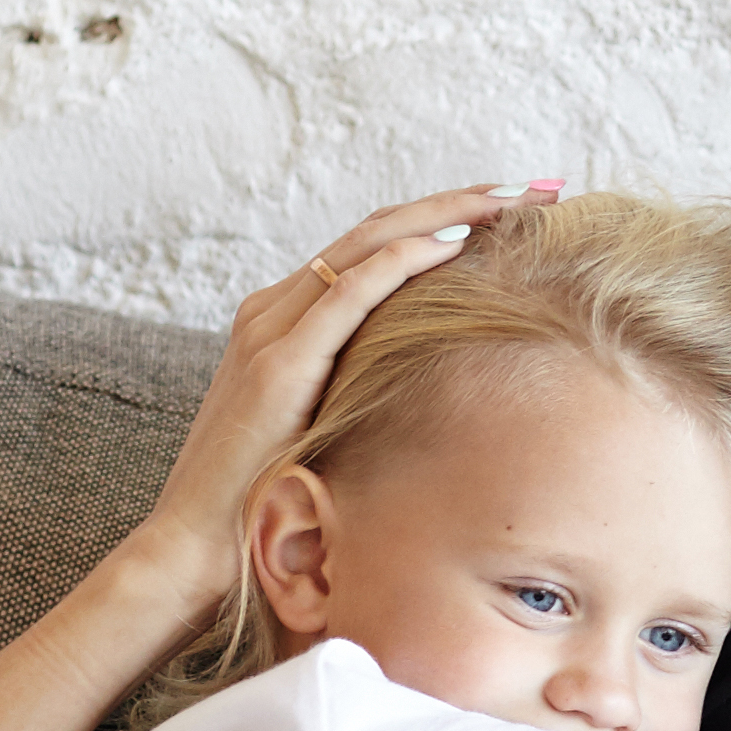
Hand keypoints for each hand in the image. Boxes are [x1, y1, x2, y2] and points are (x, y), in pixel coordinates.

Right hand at [127, 182, 558, 604]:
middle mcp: (274, 311)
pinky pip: (349, 293)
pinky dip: (403, 260)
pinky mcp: (278, 363)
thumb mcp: (324, 432)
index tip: (512, 211)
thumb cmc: (264, 500)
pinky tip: (456, 242)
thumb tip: (436, 401)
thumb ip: (361, 397)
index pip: (372, 248)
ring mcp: (271, 330)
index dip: (441, 219)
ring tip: (514, 200)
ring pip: (368, 244)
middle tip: (536, 187)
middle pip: (377, 229)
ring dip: (447, 214)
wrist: (195, 543)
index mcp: (284, 322)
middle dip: (461, 201)